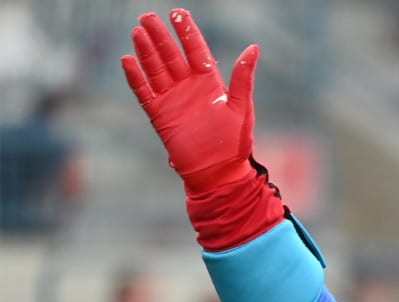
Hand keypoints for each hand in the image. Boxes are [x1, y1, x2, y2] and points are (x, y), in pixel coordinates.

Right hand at [121, 9, 258, 193]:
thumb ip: (243, 77)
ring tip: (138, 31)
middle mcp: (189, 88)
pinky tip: (127, 60)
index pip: (195, 50)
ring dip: (146, 51)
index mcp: (210, 84)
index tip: (177, 13)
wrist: (218, 172)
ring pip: (156, 69)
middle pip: (170, 55)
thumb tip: (253, 48)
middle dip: (160, 36)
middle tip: (148, 16)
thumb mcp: (241, 107)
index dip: (186, 32)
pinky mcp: (159, 115)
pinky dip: (135, 77)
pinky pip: (144, 92)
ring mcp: (172, 100)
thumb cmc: (235, 143)